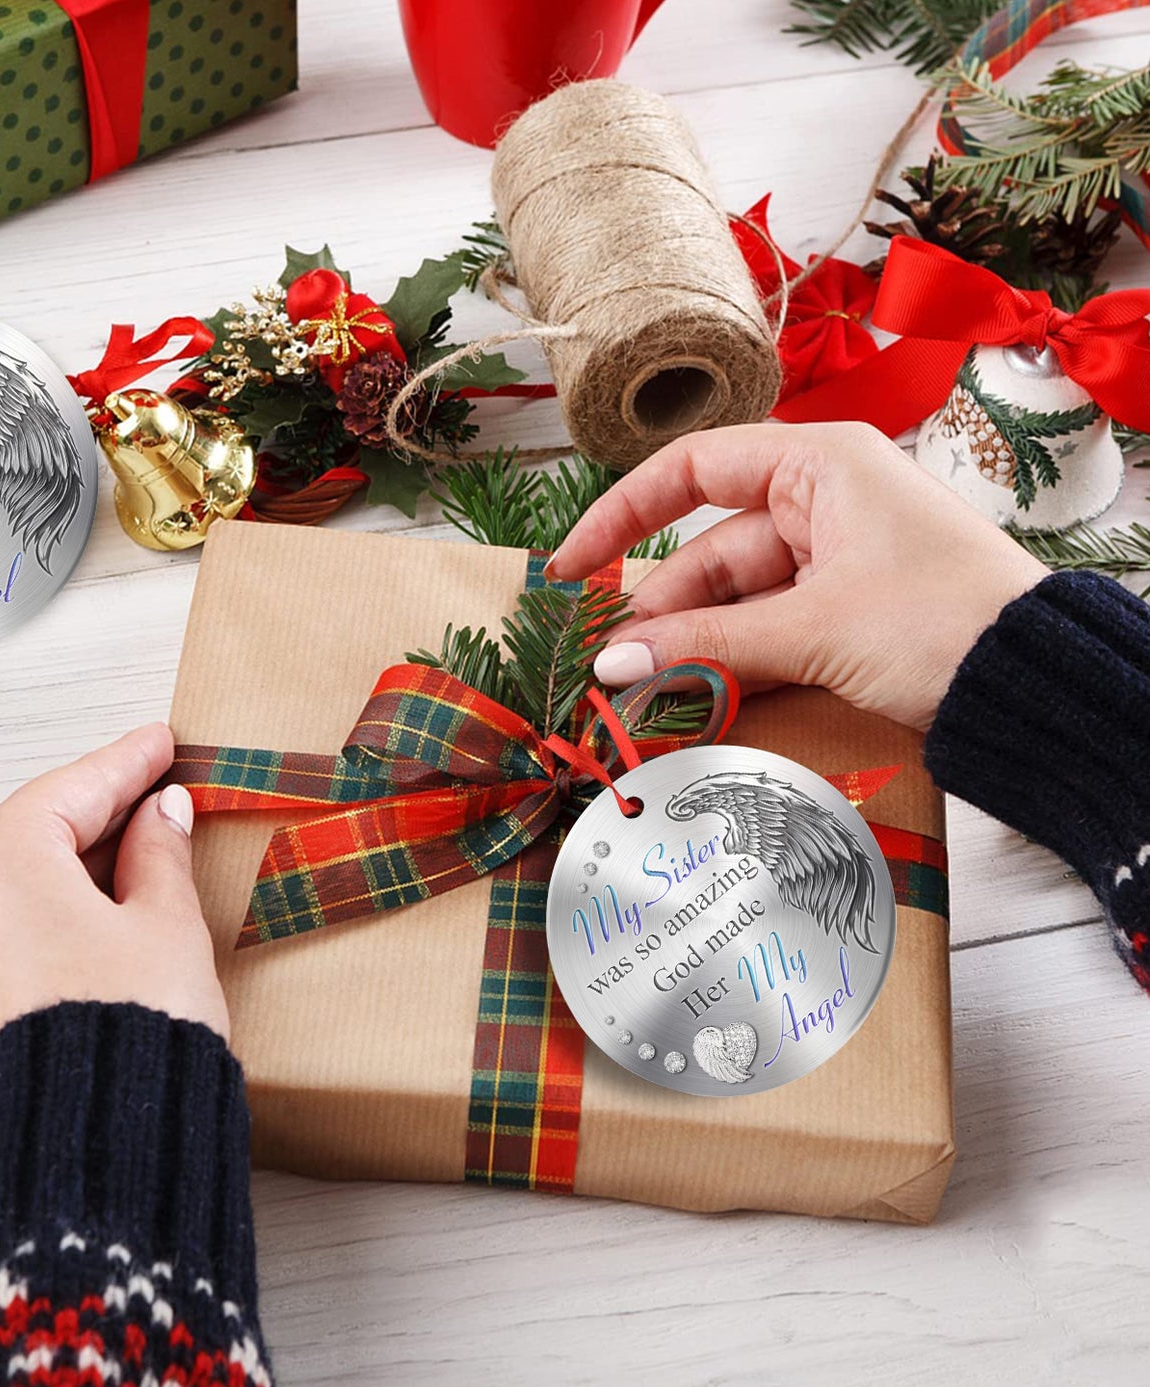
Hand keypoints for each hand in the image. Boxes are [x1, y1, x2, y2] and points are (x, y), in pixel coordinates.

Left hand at [0, 722, 225, 1066]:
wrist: (94, 1144)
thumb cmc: (128, 1028)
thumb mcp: (166, 922)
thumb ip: (161, 853)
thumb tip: (162, 816)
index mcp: (3, 857)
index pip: (75, 787)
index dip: (128, 762)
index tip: (158, 743)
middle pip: (38, 829)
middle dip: (101, 810)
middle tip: (156, 786)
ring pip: (23, 879)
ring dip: (81, 861)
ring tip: (143, 848)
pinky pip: (13, 925)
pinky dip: (58, 906)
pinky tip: (105, 907)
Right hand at [548, 422, 1048, 731]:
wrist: (1037, 684)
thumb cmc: (943, 621)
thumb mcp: (813, 629)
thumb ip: (706, 645)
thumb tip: (612, 662)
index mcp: (819, 465)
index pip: (693, 470)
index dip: (623, 515)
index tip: (575, 566)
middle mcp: (822, 502)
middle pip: (709, 549)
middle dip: (661, 609)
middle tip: (611, 665)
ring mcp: (834, 560)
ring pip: (734, 598)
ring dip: (693, 646)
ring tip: (643, 690)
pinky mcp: (845, 613)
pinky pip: (767, 630)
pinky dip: (731, 662)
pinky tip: (693, 695)